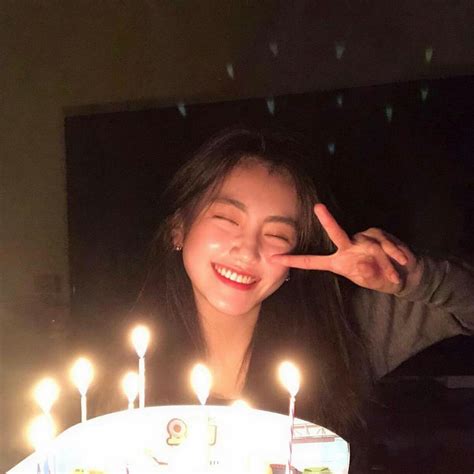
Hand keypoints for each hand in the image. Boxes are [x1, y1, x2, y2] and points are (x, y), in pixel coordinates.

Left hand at [272, 204, 422, 293]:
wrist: (404, 273)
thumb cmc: (381, 279)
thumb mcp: (372, 281)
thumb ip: (367, 275)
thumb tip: (361, 263)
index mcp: (339, 262)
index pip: (313, 261)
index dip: (294, 260)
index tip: (275, 258)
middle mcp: (348, 247)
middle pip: (336, 233)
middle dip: (328, 221)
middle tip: (318, 207)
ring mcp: (362, 239)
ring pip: (371, 244)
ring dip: (385, 261)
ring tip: (394, 273)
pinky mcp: (377, 234)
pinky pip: (385, 242)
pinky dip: (395, 254)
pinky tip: (402, 262)